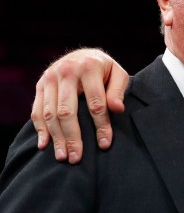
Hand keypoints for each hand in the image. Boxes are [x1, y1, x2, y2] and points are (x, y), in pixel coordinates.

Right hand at [31, 49, 128, 163]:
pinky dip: (40, 129)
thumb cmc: (105, 69)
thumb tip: (117, 109)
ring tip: (63, 156)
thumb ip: (118, 91)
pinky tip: (45, 145)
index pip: (96, 103)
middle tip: (76, 158)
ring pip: (50, 113)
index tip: (105, 144)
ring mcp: (49, 78)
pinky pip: (36, 110)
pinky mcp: (39, 85)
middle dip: (72, 137)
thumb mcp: (118, 74)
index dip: (101, 125)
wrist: (82, 54)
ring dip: (56, 138)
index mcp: (89, 67)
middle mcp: (66, 71)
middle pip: (67, 111)